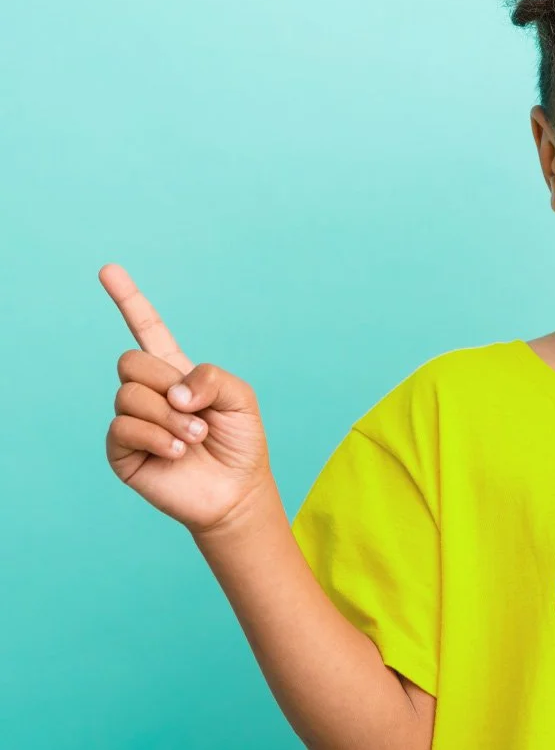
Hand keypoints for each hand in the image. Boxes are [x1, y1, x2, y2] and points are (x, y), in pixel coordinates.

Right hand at [100, 263, 274, 536]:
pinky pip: (123, 427)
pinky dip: (156, 436)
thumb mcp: (240, 397)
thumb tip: (174, 390)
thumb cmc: (240, 441)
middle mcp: (150, 391)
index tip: (109, 270)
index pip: (148, 329)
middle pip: (131, 360)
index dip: (128, 300)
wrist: (236, 490)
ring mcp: (132, 420)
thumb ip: (212, 377)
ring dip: (169, 416)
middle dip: (166, 383)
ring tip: (193, 438)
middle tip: (195, 413)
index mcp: (177, 371)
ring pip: (128, 394)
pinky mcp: (122, 451)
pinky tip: (175, 452)